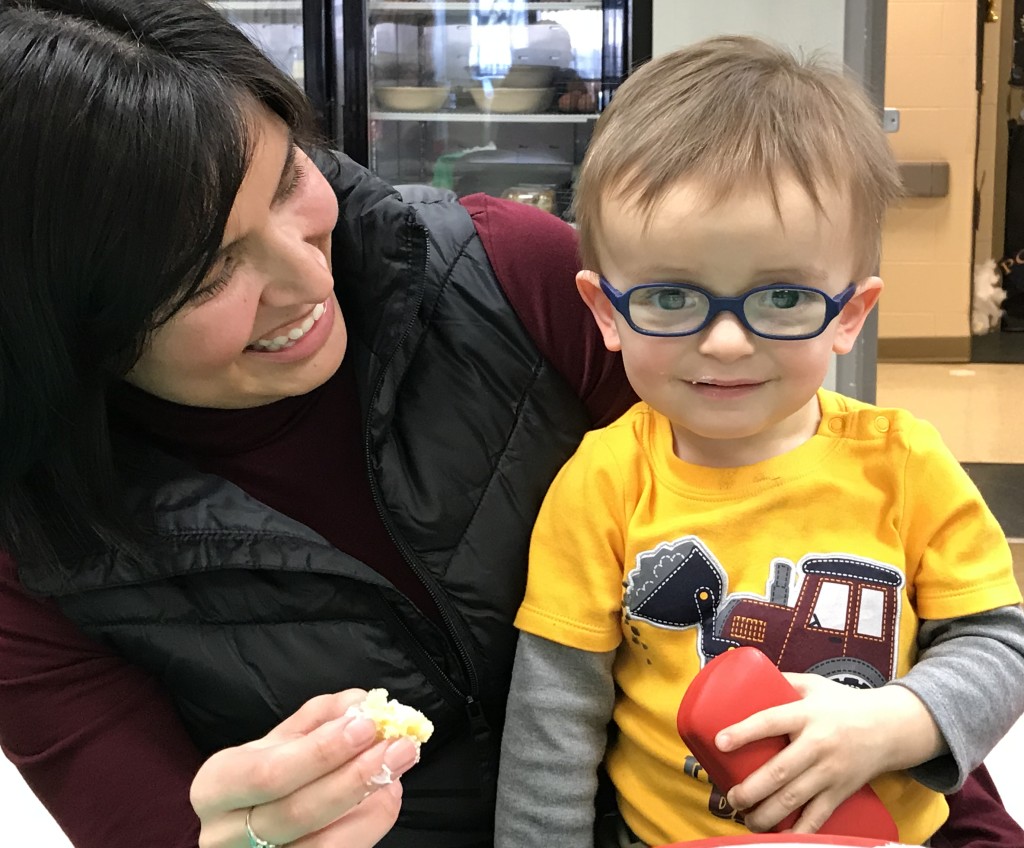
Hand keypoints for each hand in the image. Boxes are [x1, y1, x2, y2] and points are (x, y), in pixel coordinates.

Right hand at [191, 689, 420, 846]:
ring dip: (371, 805)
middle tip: (399, 747)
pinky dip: (368, 826)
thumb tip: (358, 702)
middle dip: (355, 776)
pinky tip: (386, 798)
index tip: (366, 724)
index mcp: (216, 786)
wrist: (239, 830)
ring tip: (398, 772)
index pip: (269, 773)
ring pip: (322, 845)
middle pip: (298, 812)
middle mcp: (226, 834)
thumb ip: (317, 718)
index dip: (321, 752)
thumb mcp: (275, 742)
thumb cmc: (259, 777)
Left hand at [716, 675, 943, 833]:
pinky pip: (818, 817)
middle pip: (780, 771)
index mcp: (807, 714)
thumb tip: (744, 679)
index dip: (744, 732)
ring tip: (745, 818)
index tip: (720, 742)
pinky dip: (799, 831)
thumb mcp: (813, 684)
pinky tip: (779, 836)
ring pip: (795, 798)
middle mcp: (818, 744)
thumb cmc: (844, 704)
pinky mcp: (841, 792)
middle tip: (731, 796)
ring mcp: (831, 772)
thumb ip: (782, 681)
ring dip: (767, 814)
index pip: (770, 721)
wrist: (891, 728)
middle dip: (751, 788)